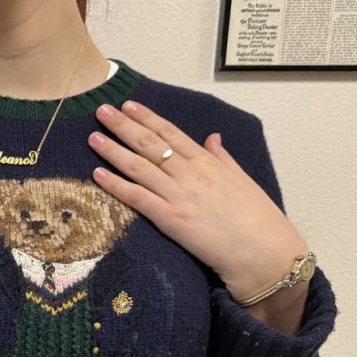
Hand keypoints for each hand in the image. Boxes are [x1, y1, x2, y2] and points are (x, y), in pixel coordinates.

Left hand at [88, 101, 309, 328]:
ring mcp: (179, 195)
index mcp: (207, 162)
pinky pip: (138, 198)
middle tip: (101, 110)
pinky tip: (98, 174)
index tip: (128, 105)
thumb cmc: (257, 218)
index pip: (171, 133)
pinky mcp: (171, 219)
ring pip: (139, 167)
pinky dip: (116, 185)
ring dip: (113, 150)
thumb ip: (223, 157)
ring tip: (93, 136)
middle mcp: (190, 173)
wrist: (264, 251)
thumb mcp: (242, 179)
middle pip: (150, 144)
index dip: (147, 117)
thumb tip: (212, 138)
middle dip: (124, 125)